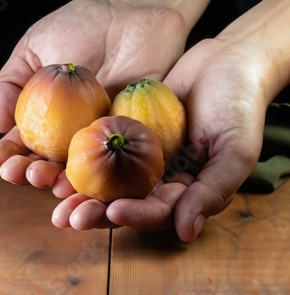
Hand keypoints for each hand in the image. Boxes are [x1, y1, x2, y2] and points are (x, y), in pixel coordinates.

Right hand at [0, 0, 186, 186]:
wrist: (134, 12)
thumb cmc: (81, 23)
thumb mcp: (35, 46)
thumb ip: (12, 82)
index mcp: (48, 113)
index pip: (24, 140)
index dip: (8, 153)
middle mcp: (74, 129)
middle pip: (51, 162)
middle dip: (33, 173)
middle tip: (24, 173)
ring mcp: (103, 133)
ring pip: (82, 168)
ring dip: (64, 182)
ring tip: (52, 185)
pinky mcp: (134, 133)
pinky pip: (120, 161)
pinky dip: (106, 177)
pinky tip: (90, 184)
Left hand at [51, 36, 267, 239]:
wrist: (227, 61)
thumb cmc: (239, 106)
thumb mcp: (235, 151)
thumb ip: (213, 192)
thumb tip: (185, 233)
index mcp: (186, 191)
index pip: (157, 212)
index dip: (134, 215)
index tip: (111, 210)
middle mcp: (161, 177)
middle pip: (125, 201)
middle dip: (95, 211)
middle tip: (66, 216)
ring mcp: (143, 154)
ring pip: (108, 177)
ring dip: (81, 189)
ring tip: (54, 197)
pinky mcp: (130, 129)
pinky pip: (104, 143)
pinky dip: (83, 153)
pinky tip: (59, 158)